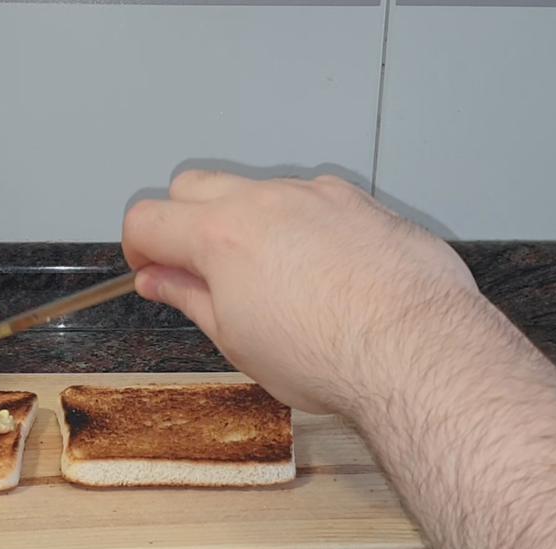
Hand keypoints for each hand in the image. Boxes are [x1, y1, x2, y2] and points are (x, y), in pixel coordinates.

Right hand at [122, 171, 478, 413]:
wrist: (416, 350)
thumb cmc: (329, 355)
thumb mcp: (236, 339)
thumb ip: (190, 297)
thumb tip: (160, 280)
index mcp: (221, 233)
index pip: (148, 219)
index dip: (138, 248)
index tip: (151, 271)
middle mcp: (266, 199)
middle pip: (194, 186)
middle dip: (183, 222)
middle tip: (200, 272)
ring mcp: (317, 194)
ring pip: (258, 191)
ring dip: (246, 223)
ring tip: (271, 282)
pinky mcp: (359, 202)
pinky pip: (311, 200)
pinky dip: (299, 226)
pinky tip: (320, 273)